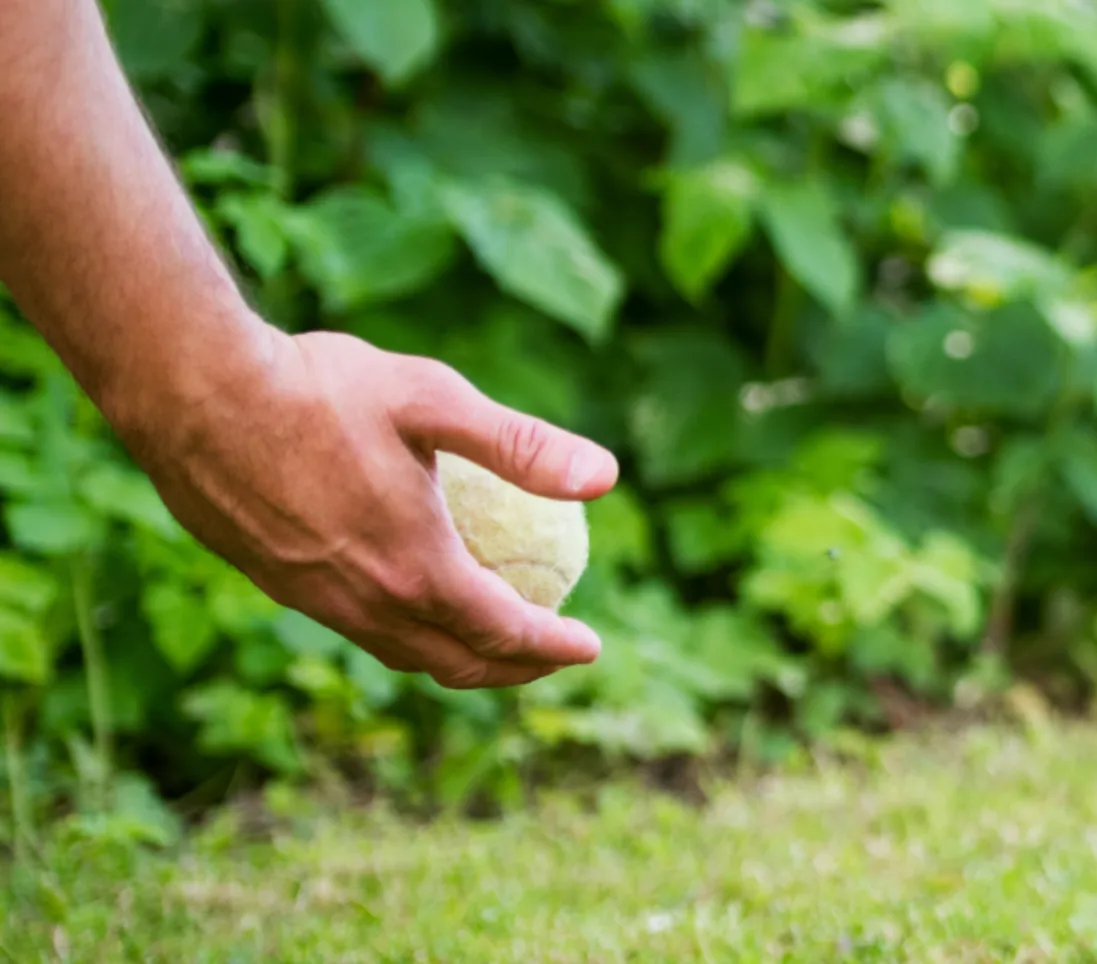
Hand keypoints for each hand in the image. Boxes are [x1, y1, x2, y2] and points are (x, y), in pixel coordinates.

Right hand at [111, 326, 617, 687]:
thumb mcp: (435, 401)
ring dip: (460, 657)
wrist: (192, 393)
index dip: (554, 647)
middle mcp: (366, 602)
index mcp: (415, 569)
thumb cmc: (318, 388)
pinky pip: (362, 630)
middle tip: (554, 653)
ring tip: (494, 638)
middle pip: (458, 662)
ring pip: (406, 654)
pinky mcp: (280, 584)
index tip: (590, 646)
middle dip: (515, 670)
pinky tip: (415, 598)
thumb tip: (607, 477)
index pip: (504, 633)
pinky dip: (409, 635)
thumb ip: (521, 444)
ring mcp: (317, 601)